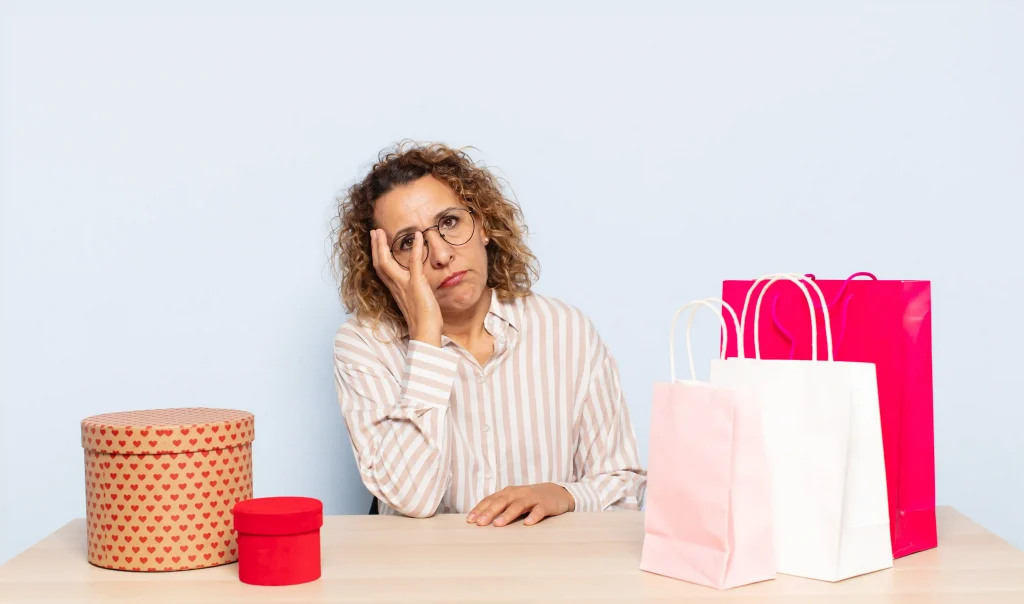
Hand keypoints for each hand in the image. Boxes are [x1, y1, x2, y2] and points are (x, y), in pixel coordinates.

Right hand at [370, 229, 442, 345]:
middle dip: (376, 246)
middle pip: (379, 264)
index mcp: (395, 290)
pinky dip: (416, 249)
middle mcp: (396, 287)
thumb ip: (410, 290)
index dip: (377, 255)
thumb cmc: (423, 319)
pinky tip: (418, 236)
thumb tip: (415, 283)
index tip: (376, 241)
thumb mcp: (414, 301)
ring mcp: (405, 285)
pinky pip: (414, 264)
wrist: (426, 332)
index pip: (381, 270)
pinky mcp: (417, 285)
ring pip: (387, 263)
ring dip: (383, 246)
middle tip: (374, 231)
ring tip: (382, 232)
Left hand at [466, 483, 574, 526]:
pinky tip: (527, 524)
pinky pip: (539, 510)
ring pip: (518, 505)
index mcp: (508, 493)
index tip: (470, 520)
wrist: (558, 493)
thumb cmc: (530, 500)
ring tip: (498, 524)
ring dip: (507, 514)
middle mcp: (518, 493)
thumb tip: (479, 521)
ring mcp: (533, 498)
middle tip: (480, 523)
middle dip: (490, 512)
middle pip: (502, 501)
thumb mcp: (513, 501)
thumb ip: (499, 508)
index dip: (480, 509)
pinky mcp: (546, 504)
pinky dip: (533, 516)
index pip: (491, 499)